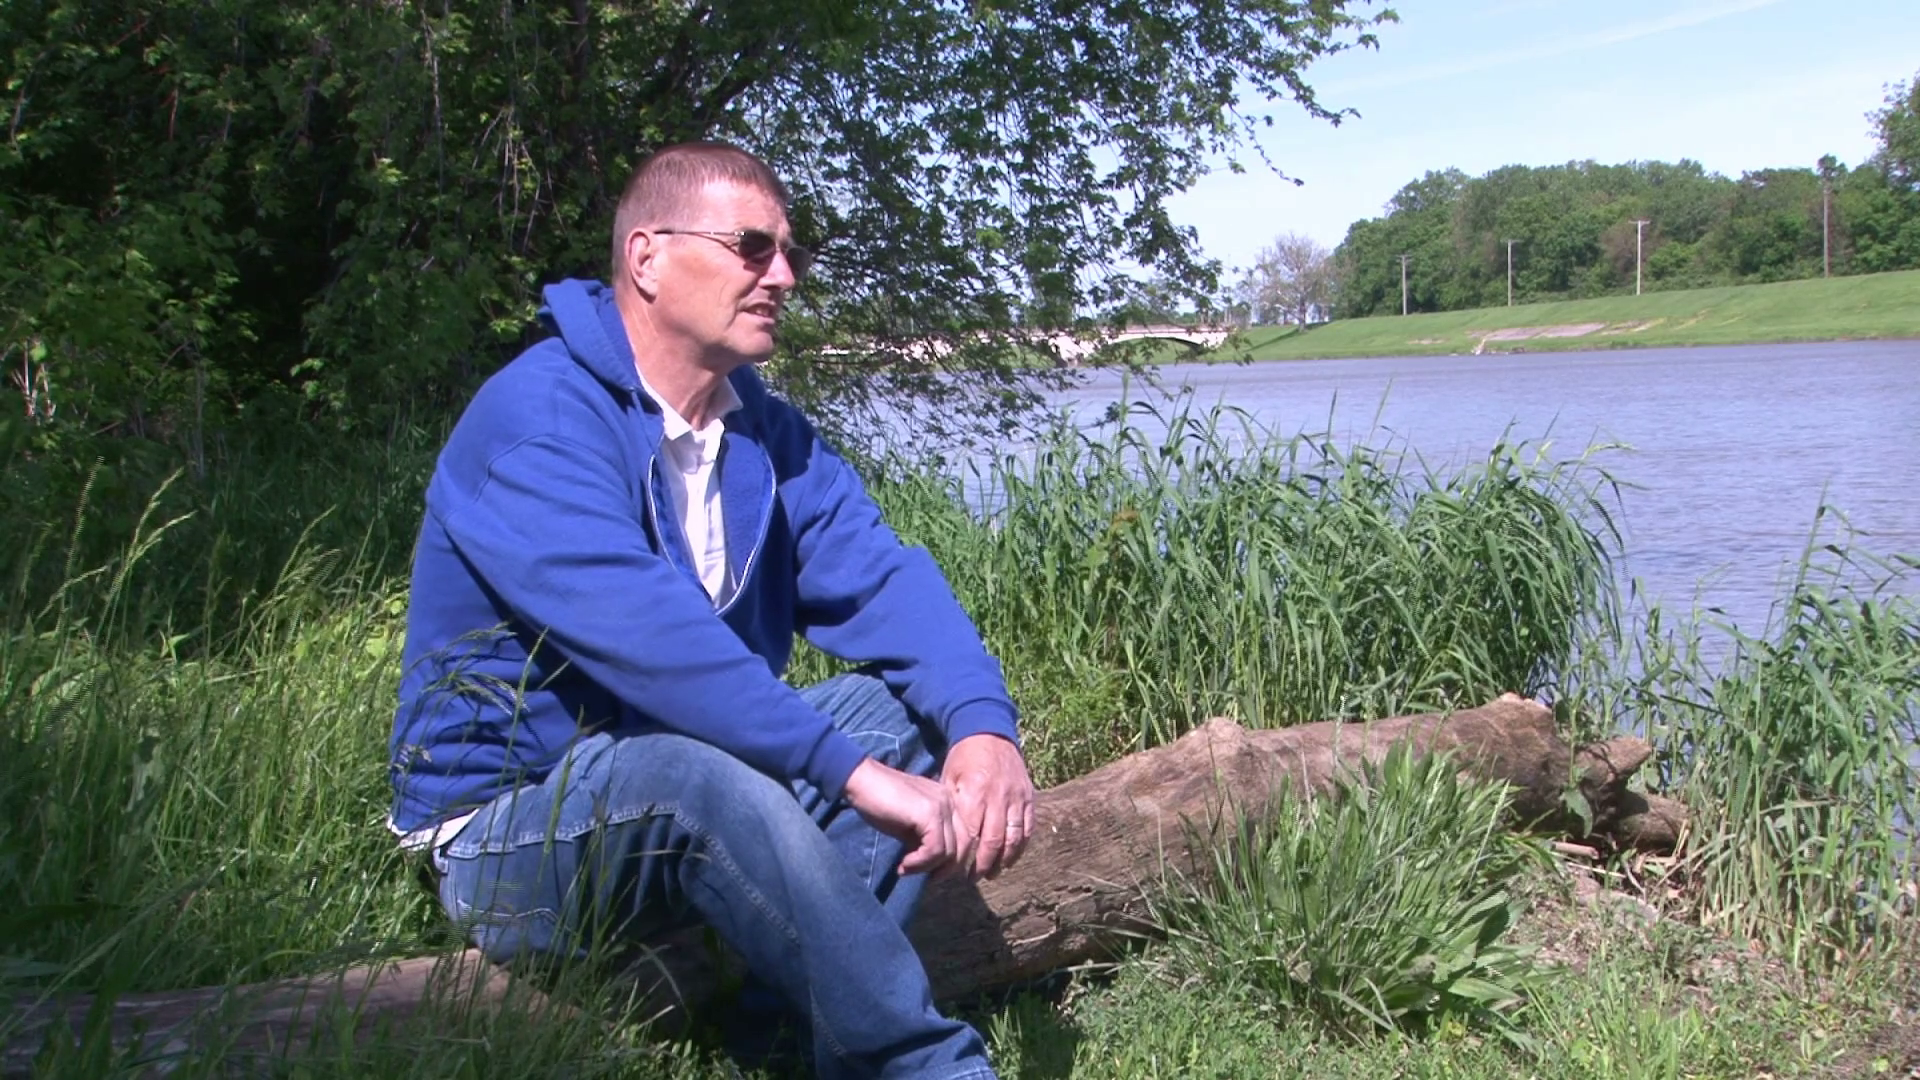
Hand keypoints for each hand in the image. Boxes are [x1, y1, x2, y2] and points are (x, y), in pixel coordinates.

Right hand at [840, 757, 959, 875]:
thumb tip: (934, 867)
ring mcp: (942, 806)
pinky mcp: (930, 813)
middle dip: (946, 869)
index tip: (929, 873)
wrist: (861, 781)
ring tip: (906, 869)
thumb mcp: (909, 825)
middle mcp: (950, 801)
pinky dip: (920, 863)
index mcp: (948, 802)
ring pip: (951, 851)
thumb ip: (925, 839)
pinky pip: (935, 850)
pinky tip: (903, 864)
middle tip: (925, 879)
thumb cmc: (879, 801)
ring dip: (928, 868)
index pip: (964, 838)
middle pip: (965, 845)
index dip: (950, 861)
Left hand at [941, 734, 1034, 879]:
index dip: (962, 858)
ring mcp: (1018, 798)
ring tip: (992, 873)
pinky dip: (1020, 847)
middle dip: (983, 866)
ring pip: (1014, 840)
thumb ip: (950, 809)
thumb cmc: (963, 758)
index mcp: (975, 793)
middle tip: (973, 879)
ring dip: (1003, 861)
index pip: (970, 836)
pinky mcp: (1029, 797)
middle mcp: (999, 797)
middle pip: (994, 843)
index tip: (954, 872)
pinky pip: (1028, 829)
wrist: (990, 732)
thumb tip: (943, 840)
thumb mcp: (948, 778)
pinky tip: (1010, 859)